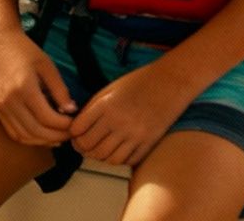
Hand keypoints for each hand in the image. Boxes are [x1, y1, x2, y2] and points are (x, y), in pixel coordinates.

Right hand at [0, 30, 76, 145]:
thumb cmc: (25, 51)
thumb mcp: (48, 66)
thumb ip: (60, 90)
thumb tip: (72, 111)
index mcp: (24, 88)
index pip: (47, 118)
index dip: (64, 125)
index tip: (76, 123)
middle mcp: (10, 101)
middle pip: (36, 131)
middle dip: (57, 136)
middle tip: (71, 134)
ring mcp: (1, 107)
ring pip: (24, 136)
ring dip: (43, 141)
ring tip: (59, 137)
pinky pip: (13, 132)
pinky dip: (29, 139)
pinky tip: (42, 136)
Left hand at [68, 64, 193, 167]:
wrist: (171, 82)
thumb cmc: (139, 82)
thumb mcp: (110, 89)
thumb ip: (93, 108)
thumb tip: (78, 127)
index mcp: (105, 105)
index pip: (78, 131)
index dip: (73, 135)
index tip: (75, 135)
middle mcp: (118, 122)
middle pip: (89, 148)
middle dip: (83, 148)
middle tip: (84, 145)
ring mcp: (134, 134)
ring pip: (107, 158)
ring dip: (100, 156)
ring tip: (100, 149)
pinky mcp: (148, 143)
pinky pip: (127, 161)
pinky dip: (119, 159)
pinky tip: (118, 150)